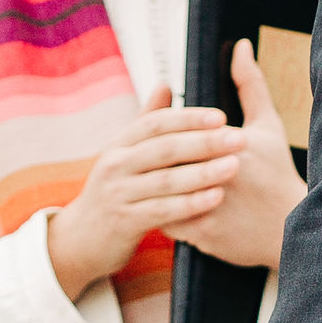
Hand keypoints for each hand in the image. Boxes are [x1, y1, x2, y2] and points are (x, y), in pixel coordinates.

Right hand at [46, 84, 242, 299]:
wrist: (83, 238)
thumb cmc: (115, 190)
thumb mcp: (124, 153)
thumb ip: (147, 121)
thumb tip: (166, 84)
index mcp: (119, 144)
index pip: (155, 122)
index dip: (188, 118)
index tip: (221, 117)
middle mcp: (115, 165)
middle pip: (164, 148)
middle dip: (204, 142)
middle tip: (238, 139)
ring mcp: (118, 194)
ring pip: (166, 180)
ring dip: (203, 173)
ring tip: (234, 166)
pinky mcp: (124, 222)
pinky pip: (162, 211)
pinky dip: (191, 204)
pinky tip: (216, 197)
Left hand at [171, 40, 304, 271]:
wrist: (294, 227)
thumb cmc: (277, 173)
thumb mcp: (268, 125)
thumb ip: (250, 84)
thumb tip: (240, 46)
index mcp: (229, 142)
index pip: (178, 129)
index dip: (166, 133)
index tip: (164, 138)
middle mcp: (218, 172)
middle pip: (166, 158)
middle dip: (153, 159)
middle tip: (146, 159)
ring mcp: (210, 203)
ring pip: (161, 190)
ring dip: (152, 187)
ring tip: (149, 182)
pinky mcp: (204, 233)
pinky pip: (167, 221)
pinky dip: (161, 214)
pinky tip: (161, 207)